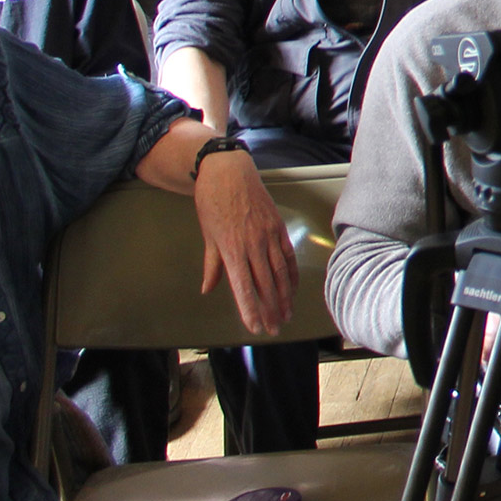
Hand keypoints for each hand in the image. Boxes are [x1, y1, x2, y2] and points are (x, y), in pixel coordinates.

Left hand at [194, 150, 297, 336]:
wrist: (228, 171)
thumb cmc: (212, 202)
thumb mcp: (207, 235)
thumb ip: (212, 264)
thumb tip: (209, 288)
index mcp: (232, 249)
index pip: (244, 287)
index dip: (251, 310)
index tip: (256, 327)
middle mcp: (253, 245)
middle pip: (266, 284)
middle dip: (271, 309)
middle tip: (275, 328)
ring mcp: (269, 235)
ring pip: (280, 272)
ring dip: (285, 296)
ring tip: (287, 314)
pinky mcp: (278, 226)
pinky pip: (288, 254)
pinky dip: (292, 273)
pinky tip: (293, 287)